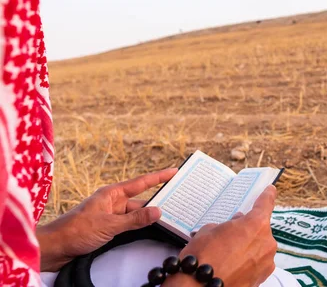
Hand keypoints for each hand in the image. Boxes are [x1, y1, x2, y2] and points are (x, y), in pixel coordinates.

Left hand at [37, 168, 176, 270]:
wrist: (55, 248)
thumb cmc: (76, 231)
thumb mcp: (109, 225)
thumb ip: (135, 219)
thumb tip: (158, 211)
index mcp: (112, 193)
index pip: (141, 183)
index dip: (159, 177)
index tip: (174, 171)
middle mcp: (113, 202)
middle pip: (141, 201)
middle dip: (156, 203)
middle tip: (178, 203)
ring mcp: (111, 215)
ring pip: (136, 214)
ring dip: (148, 218)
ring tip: (168, 220)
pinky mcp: (108, 227)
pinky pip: (130, 224)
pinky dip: (140, 226)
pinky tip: (150, 229)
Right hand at [164, 186, 277, 286]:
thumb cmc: (203, 256)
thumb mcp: (209, 230)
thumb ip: (228, 225)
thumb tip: (234, 227)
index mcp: (256, 224)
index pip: (265, 203)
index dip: (267, 195)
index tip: (270, 190)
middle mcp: (267, 242)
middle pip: (260, 228)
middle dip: (248, 229)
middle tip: (231, 234)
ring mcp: (266, 262)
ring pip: (259, 247)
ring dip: (248, 247)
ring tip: (227, 254)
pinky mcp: (262, 278)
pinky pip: (257, 263)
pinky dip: (248, 262)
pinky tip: (232, 266)